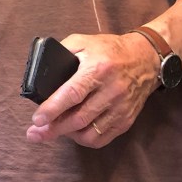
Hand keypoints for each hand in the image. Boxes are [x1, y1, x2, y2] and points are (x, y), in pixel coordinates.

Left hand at [25, 31, 159, 147]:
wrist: (146, 58)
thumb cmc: (109, 49)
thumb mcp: (83, 41)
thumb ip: (62, 52)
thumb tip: (42, 70)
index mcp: (98, 69)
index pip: (73, 93)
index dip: (53, 108)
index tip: (37, 119)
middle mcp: (112, 91)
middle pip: (79, 118)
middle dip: (53, 128)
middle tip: (35, 134)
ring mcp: (121, 108)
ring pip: (90, 132)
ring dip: (67, 135)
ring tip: (52, 131)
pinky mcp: (127, 120)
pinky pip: (102, 138)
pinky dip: (84, 139)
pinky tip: (73, 132)